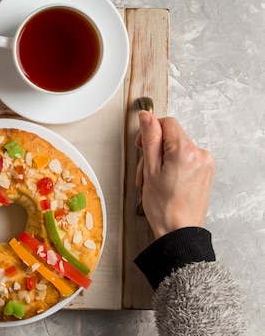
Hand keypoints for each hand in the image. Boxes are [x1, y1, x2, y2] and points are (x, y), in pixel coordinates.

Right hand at [136, 111, 214, 237]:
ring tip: (154, 178)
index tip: (142, 145)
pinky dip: (173, 164)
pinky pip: (186, 158)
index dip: (151, 130)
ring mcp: (206, 163)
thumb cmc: (164, 207)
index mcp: (186, 152)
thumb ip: (150, 139)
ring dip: (163, 158)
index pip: (167, 123)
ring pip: (178, 147)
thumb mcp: (150, 169)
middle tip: (146, 168)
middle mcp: (201, 154)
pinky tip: (166, 180)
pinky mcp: (206, 171)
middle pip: (172, 136)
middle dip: (155, 148)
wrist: (179, 231)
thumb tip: (146, 117)